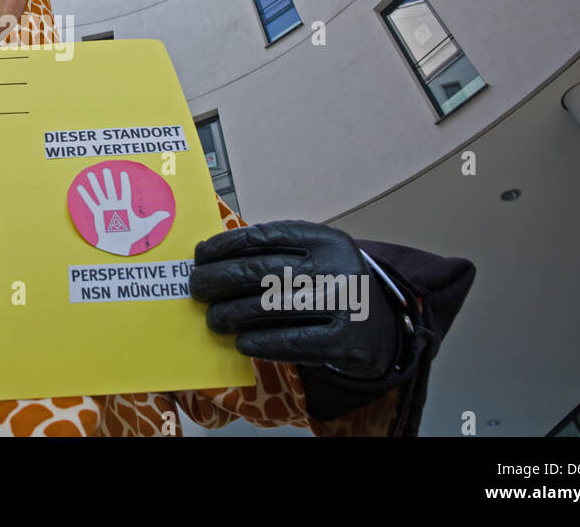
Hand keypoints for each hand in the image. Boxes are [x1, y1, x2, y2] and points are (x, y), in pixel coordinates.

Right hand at [76, 168, 168, 256]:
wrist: (119, 244)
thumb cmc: (132, 235)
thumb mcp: (145, 225)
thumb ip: (155, 218)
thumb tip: (167, 214)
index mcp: (125, 206)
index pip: (125, 191)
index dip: (124, 182)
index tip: (123, 173)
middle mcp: (114, 205)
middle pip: (111, 190)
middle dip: (108, 180)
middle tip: (105, 170)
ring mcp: (105, 209)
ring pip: (100, 194)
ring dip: (95, 184)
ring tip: (91, 175)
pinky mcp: (98, 214)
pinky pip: (91, 203)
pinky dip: (86, 195)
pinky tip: (81, 187)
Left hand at [189, 220, 400, 380]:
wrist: (383, 329)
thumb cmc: (331, 288)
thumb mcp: (314, 259)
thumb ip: (274, 255)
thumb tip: (212, 260)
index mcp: (325, 239)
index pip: (264, 236)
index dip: (225, 246)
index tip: (199, 256)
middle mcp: (337, 266)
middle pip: (261, 271)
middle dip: (219, 280)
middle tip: (197, 289)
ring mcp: (344, 303)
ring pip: (271, 307)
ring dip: (233, 314)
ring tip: (214, 320)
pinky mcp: (346, 340)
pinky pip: (292, 341)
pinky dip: (261, 343)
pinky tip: (242, 343)